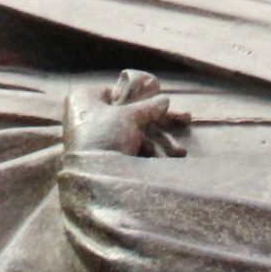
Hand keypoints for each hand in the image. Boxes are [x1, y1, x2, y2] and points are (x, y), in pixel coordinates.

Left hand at [65, 70, 189, 156]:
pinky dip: (145, 153)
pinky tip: (168, 160)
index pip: (117, 91)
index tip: (162, 100)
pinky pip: (127, 150)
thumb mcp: (130, 116)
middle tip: (185, 119)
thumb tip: (164, 99)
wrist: (91, 180)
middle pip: (128, 113)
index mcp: (85, 97)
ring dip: (158, 141)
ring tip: (181, 152)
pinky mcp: (101, 157)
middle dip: (158, 121)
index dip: (141, 95)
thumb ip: (148, 107)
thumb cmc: (105, 136)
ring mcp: (93, 138)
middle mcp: (86, 115)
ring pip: (131, 134)